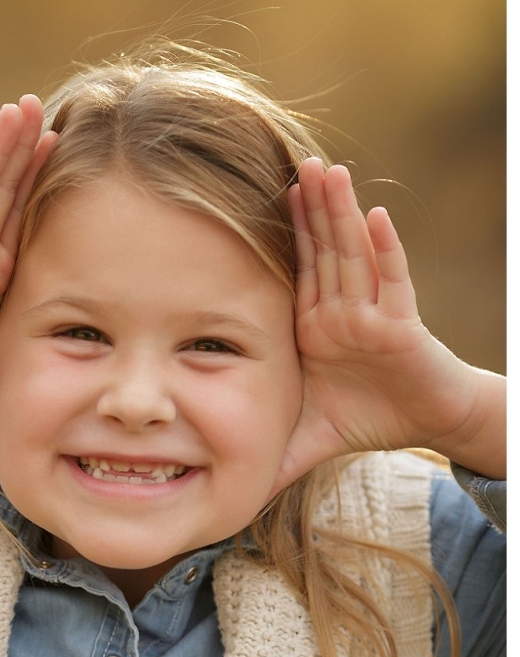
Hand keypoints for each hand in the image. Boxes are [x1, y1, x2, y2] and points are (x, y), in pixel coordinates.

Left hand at [271, 157, 502, 493]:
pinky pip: (393, 282)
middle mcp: (340, 313)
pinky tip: (376, 216)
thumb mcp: (306, 437)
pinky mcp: (402, 325)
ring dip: (340, 213)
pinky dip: (385, 251)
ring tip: (328, 170)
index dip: (281, 235)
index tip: (257, 195)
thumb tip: (229, 493)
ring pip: (352, 255)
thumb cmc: (368, 420)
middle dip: (308, 209)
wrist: (426, 425)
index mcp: (313, 328)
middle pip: (321, 251)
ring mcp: (371, 314)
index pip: (294, 273)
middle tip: (292, 162)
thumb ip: (268, 458)